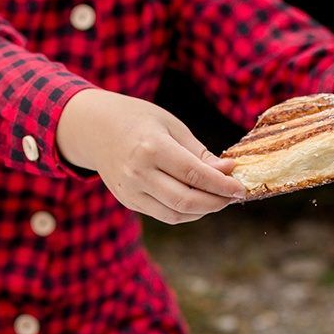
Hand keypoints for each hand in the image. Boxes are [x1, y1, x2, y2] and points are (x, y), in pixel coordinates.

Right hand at [57, 88, 244, 222]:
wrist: (93, 128)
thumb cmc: (137, 119)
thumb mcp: (171, 125)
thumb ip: (199, 152)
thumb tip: (228, 171)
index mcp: (151, 149)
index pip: (194, 175)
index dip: (222, 184)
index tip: (241, 186)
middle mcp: (138, 174)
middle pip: (186, 201)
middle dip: (217, 202)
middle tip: (234, 195)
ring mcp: (130, 191)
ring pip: (176, 214)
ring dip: (203, 210)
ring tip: (219, 198)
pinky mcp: (128, 201)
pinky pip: (164, 214)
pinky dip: (186, 211)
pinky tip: (198, 200)